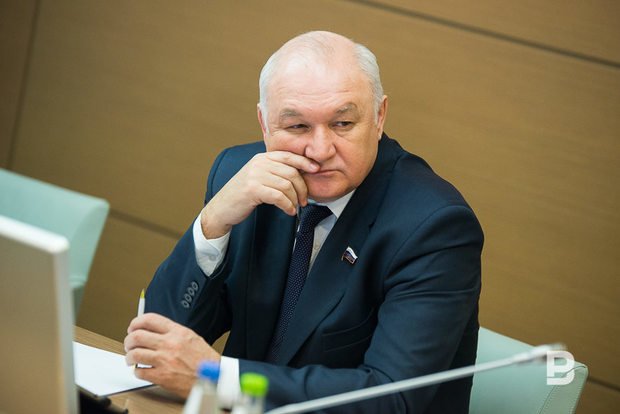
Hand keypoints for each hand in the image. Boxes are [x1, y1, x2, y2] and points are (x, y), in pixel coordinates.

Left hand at [124, 313, 219, 396]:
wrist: (214, 377)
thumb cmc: (205, 360)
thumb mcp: (192, 338)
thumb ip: (173, 332)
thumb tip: (155, 331)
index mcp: (178, 332)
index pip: (150, 319)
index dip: (136, 322)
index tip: (133, 327)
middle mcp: (170, 344)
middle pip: (137, 336)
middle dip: (129, 340)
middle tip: (129, 344)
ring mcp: (165, 360)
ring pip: (135, 354)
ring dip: (129, 356)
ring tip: (131, 358)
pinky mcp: (162, 376)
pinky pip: (140, 372)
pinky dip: (137, 371)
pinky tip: (142, 370)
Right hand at [201, 151, 318, 237]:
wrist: (222, 207)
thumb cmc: (243, 195)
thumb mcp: (259, 177)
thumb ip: (275, 172)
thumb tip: (300, 175)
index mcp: (262, 158)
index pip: (288, 156)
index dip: (305, 162)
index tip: (317, 169)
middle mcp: (259, 163)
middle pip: (291, 172)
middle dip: (302, 188)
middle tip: (304, 200)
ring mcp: (255, 175)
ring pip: (286, 185)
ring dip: (295, 199)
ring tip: (295, 207)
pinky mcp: (253, 189)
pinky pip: (279, 197)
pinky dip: (287, 205)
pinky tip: (289, 211)